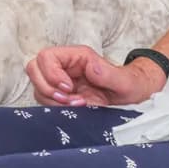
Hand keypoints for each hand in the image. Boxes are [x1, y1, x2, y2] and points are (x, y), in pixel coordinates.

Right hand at [26, 45, 163, 106]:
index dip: (51, 74)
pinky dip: (54, 108)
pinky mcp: (62, 96)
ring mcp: (61, 81)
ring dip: (51, 100)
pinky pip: (45, 99)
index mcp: (77, 56)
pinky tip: (73, 111)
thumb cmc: (131, 85)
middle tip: (68, 100)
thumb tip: (91, 68)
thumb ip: (109, 74)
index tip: (68, 89)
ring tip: (76, 106)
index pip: (46, 56)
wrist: (134, 98)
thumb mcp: (125, 82)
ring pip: (37, 86)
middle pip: (34, 68)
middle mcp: (65, 66)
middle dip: (46, 88)